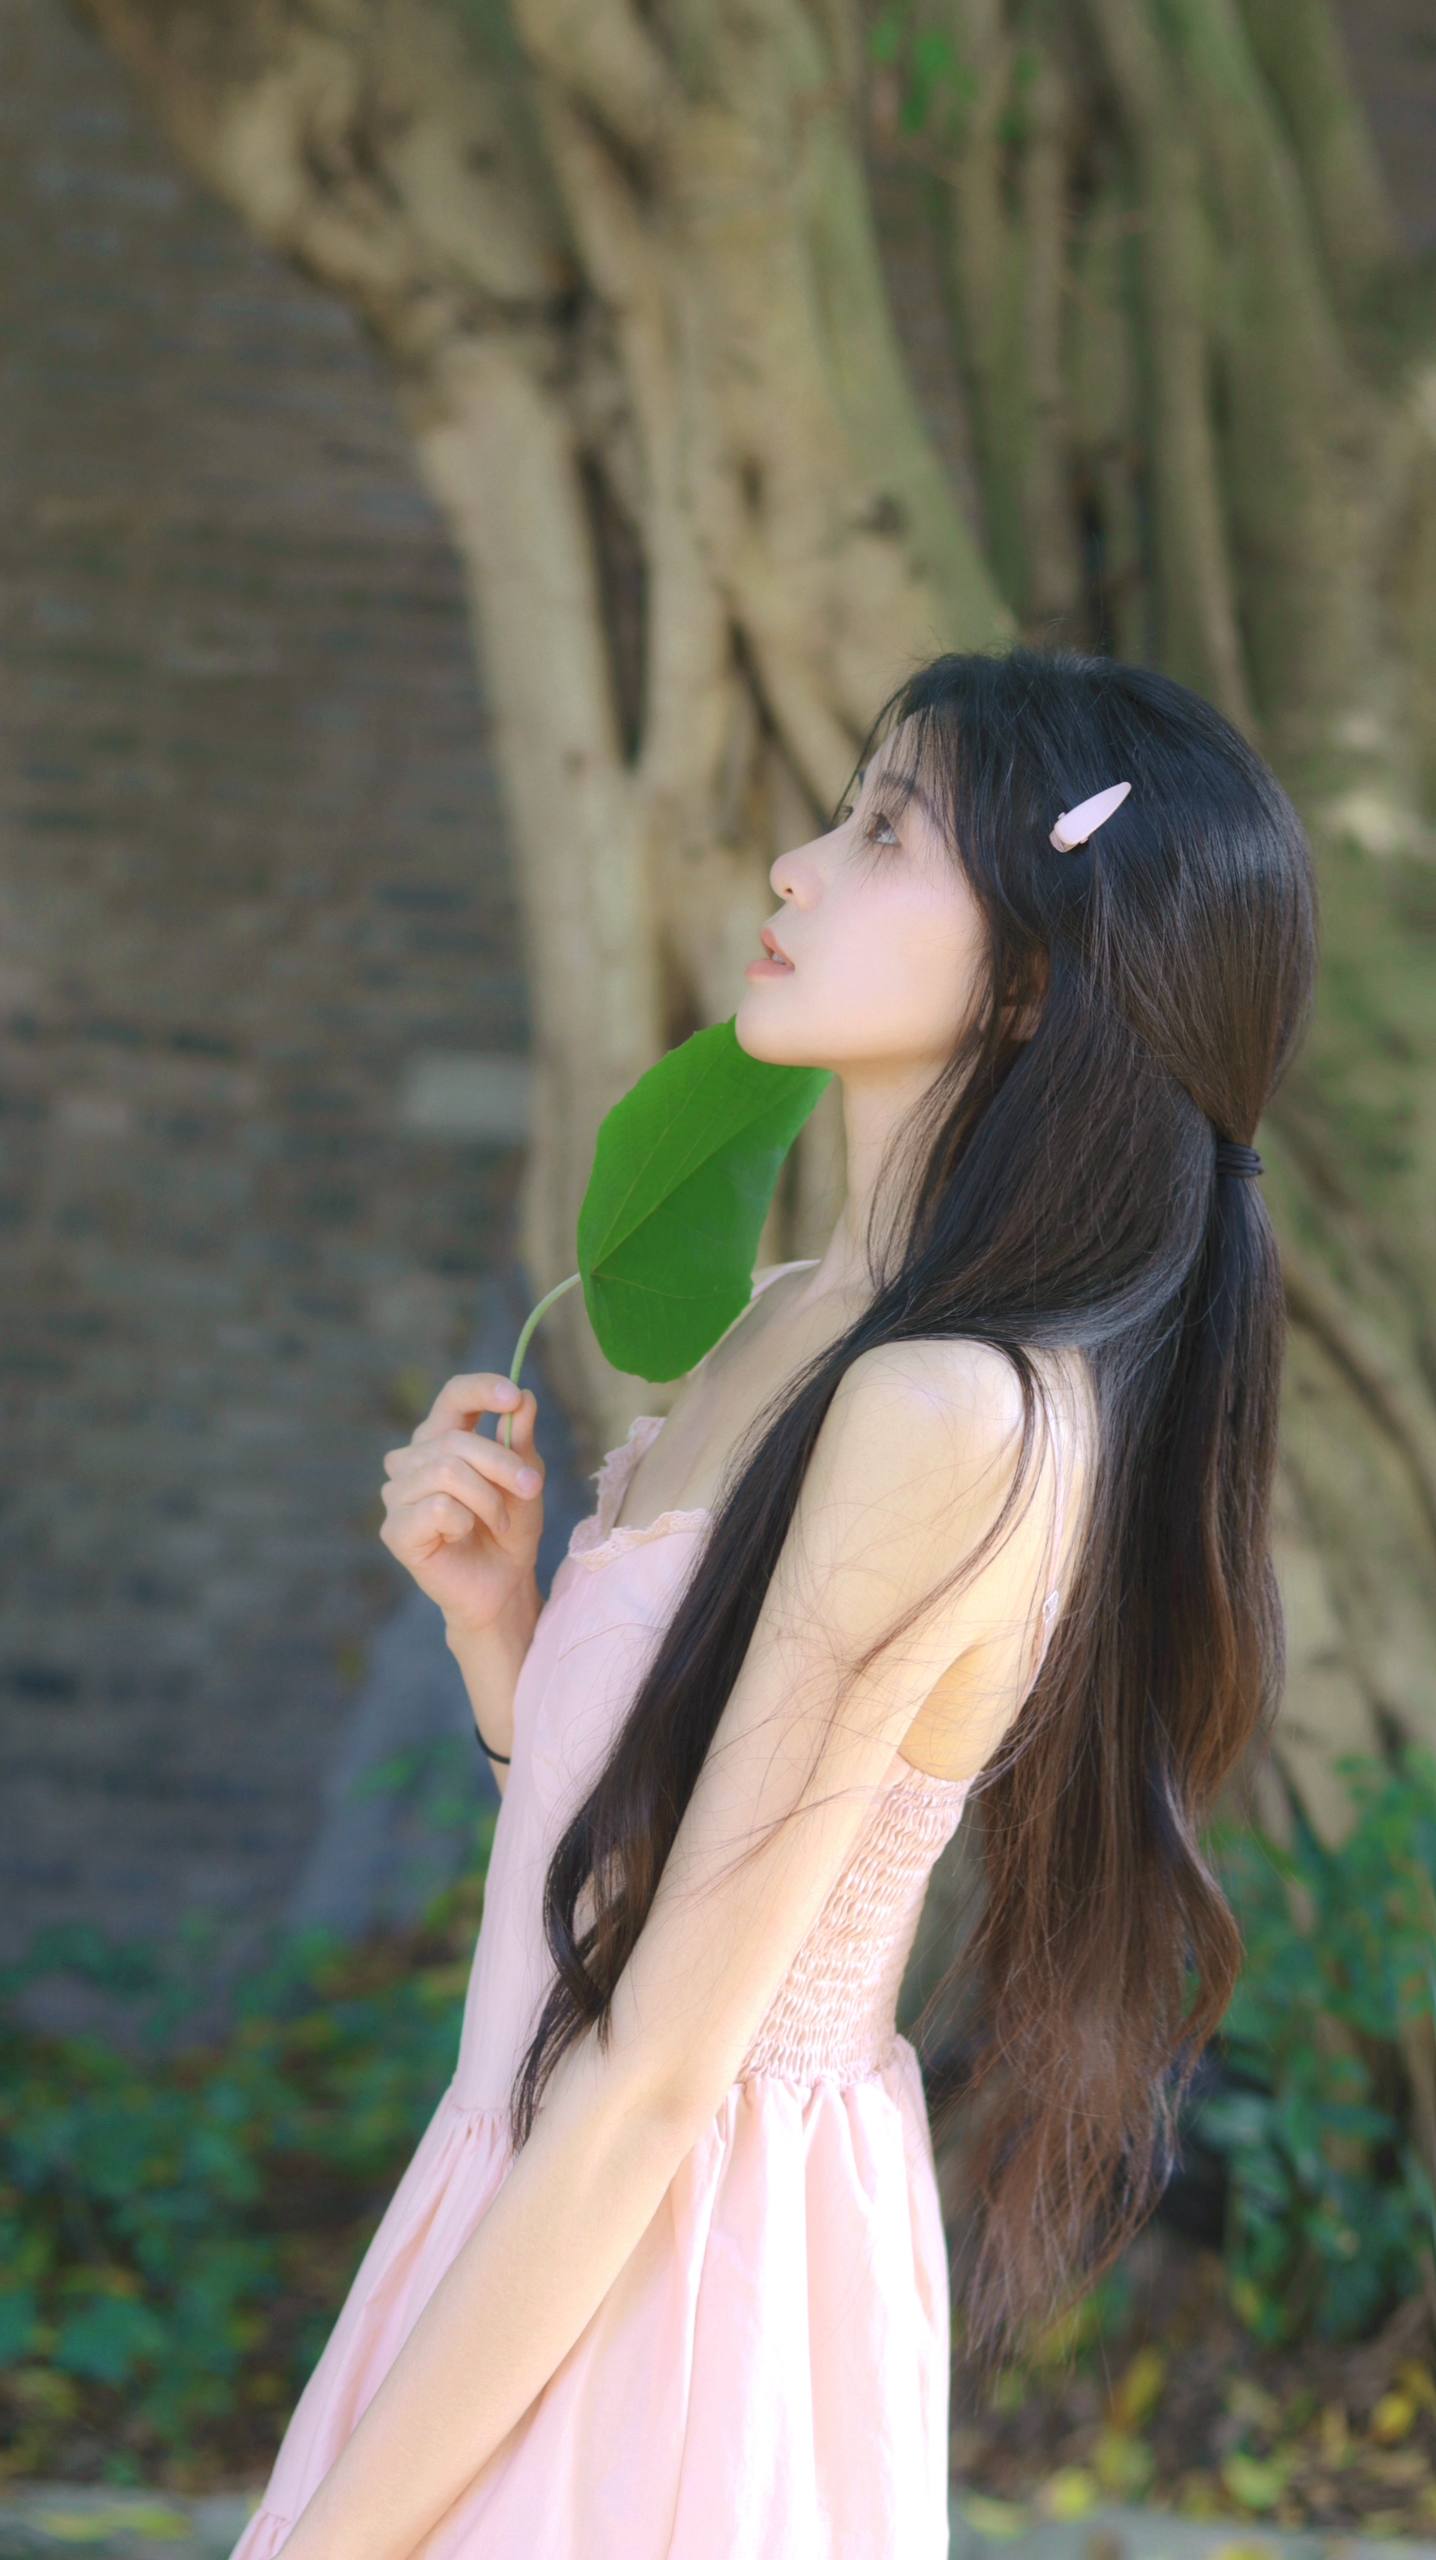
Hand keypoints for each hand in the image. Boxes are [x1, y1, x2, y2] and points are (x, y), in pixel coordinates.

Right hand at [379, 1373, 544, 1638]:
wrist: (503, 1584)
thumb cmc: (510, 1527)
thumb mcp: (524, 1477)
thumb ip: (519, 1438)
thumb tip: (524, 1397)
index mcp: (441, 1438)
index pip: (453, 1396)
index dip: (482, 1390)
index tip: (513, 1397)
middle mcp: (411, 1460)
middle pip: (456, 1441)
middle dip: (503, 1465)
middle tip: (532, 1489)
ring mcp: (397, 1494)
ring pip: (447, 1472)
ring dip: (488, 1500)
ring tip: (500, 1522)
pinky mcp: (395, 1529)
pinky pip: (437, 1507)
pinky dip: (465, 1521)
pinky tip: (464, 1535)